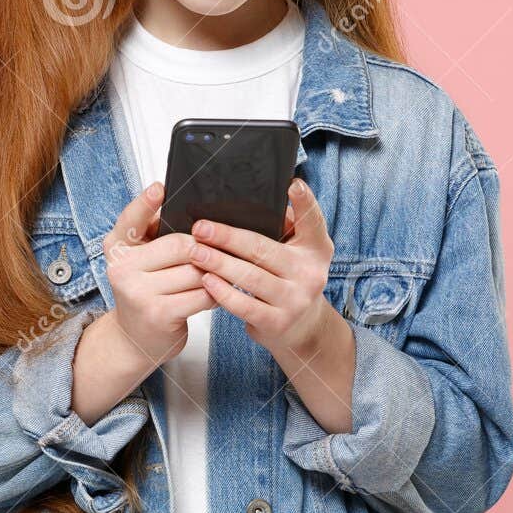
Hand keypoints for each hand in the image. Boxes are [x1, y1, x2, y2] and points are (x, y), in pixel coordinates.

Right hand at [97, 181, 216, 366]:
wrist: (133, 340)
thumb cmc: (144, 292)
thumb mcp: (138, 261)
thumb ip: (153, 235)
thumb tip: (192, 215)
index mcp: (116, 247)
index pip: (131, 220)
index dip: (145, 203)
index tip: (160, 188)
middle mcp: (122, 268)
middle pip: (180, 245)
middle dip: (204, 249)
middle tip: (215, 253)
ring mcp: (138, 292)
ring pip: (195, 270)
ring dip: (212, 274)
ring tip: (214, 276)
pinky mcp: (159, 313)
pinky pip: (201, 294)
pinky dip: (214, 294)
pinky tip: (213, 294)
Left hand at [190, 178, 340, 358]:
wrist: (301, 328)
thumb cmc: (289, 279)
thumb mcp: (296, 252)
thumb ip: (284, 228)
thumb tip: (254, 202)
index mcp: (316, 249)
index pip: (313, 222)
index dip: (305, 202)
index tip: (292, 184)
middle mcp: (310, 273)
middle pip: (264, 249)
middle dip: (228, 237)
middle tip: (200, 228)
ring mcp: (295, 300)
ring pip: (250, 277)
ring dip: (219, 263)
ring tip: (195, 252)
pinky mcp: (278, 322)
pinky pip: (244, 305)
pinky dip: (223, 292)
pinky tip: (206, 280)